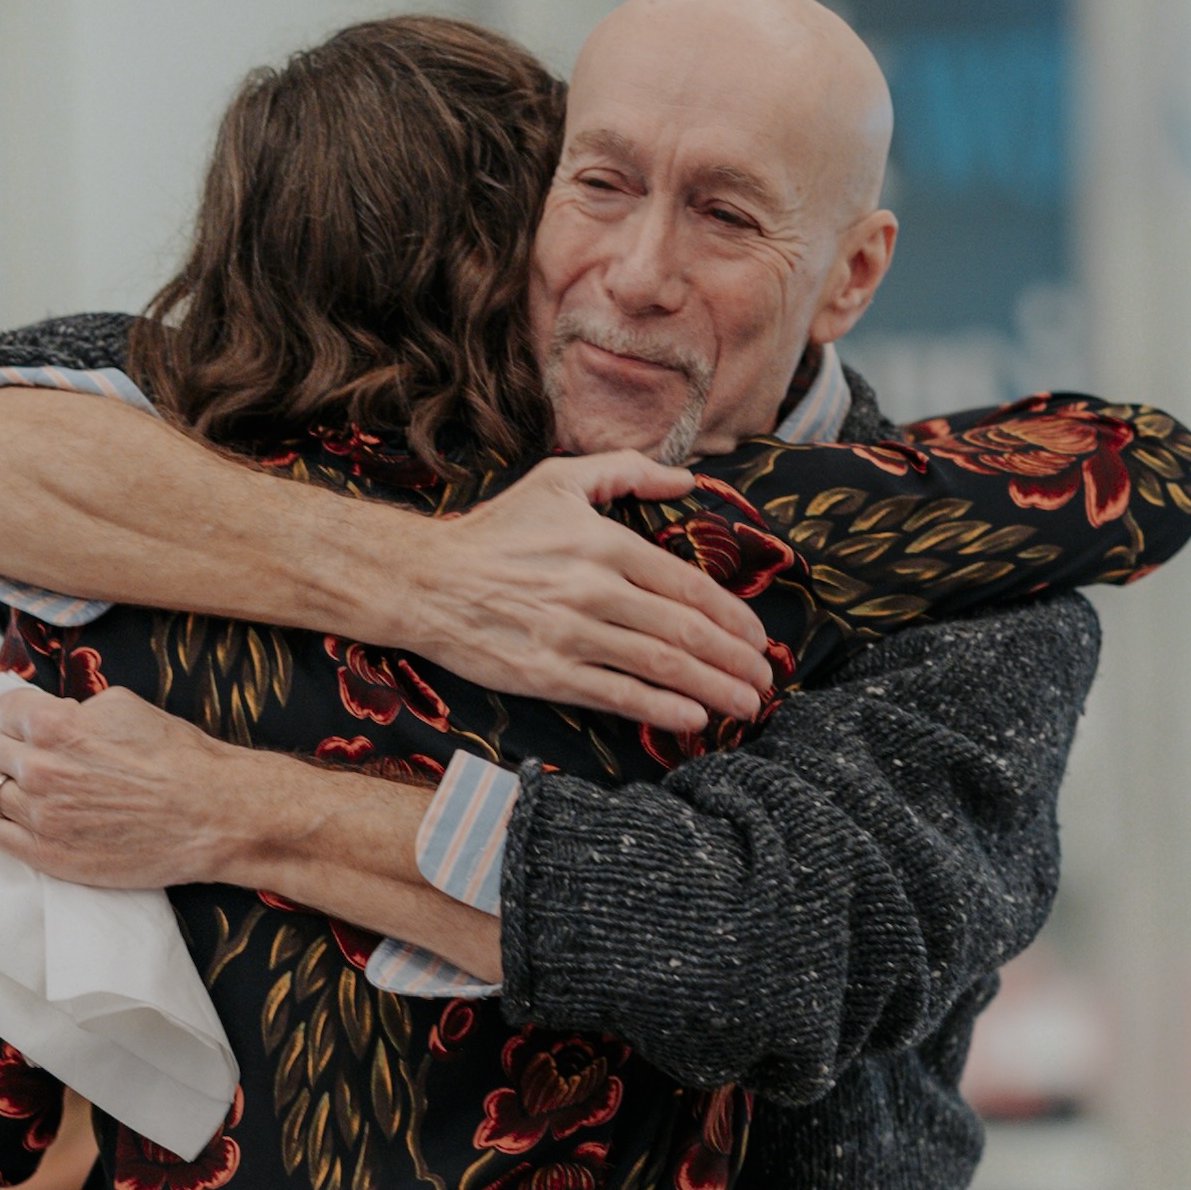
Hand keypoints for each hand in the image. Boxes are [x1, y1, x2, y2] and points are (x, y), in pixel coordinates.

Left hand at [0, 687, 268, 888]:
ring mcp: (40, 816)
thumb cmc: (177, 758)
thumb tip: (56, 715)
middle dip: (1, 746)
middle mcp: (39, 769)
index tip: (15, 719)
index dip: (12, 712)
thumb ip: (76, 710)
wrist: (209, 815)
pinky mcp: (49, 854)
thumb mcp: (124, 706)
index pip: (3, 710)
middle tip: (7, 750)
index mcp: (54, 725)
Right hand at [397, 455, 776, 732]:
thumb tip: (686, 479)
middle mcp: (594, 589)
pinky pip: (616, 695)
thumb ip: (627, 470)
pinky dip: (660, 709)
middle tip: (765, 681)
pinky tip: (693, 719)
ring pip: (660, 665)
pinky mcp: (546, 674)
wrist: (425, 580)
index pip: (688, 585)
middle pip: (685, 631)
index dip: (732, 617)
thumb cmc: (495, 531)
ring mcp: (571, 635)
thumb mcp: (558, 481)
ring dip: (713, 689)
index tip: (757, 638)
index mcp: (605, 543)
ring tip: (744, 706)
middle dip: (736, 660)